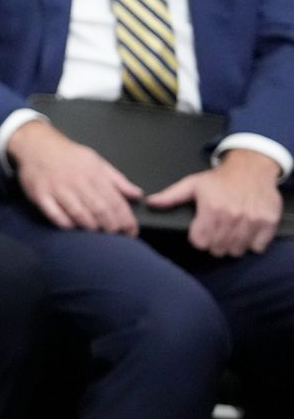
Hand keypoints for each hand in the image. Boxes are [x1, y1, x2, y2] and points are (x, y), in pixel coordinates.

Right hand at [9, 119, 142, 234]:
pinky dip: (67, 224)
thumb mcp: (97, 162)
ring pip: (79, 214)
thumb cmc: (69, 156)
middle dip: (110, 226)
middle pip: (100, 210)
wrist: (37, 145)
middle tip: (114, 234)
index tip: (130, 231)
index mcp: (94, 173)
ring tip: (95, 230)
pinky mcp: (40, 195)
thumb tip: (137, 195)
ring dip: (90, 227)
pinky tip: (73, 225)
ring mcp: (57, 188)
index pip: (115, 201)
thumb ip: (118, 180)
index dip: (126, 220)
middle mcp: (77, 181)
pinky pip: (56, 216)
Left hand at [147, 149, 282, 257]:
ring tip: (229, 232)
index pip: (200, 242)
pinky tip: (245, 231)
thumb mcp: (192, 184)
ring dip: (231, 245)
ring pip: (236, 250)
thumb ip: (170, 196)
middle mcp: (232, 216)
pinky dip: (251, 243)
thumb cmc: (220, 179)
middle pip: (217, 249)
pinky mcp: (267, 223)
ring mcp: (252, 220)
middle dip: (214, 243)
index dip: (198, 239)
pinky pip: (257, 246)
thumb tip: (150, 202)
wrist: (251, 168)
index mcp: (211, 208)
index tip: (200, 233)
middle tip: (215, 232)